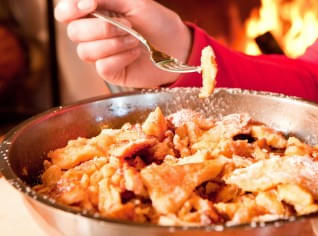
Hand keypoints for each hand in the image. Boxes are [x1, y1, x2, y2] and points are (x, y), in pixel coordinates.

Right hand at [54, 0, 191, 87]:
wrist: (177, 46)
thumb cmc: (158, 22)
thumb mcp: (135, 2)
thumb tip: (83, 0)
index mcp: (95, 13)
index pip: (65, 12)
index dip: (70, 9)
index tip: (90, 6)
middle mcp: (93, 33)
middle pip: (74, 32)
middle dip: (102, 29)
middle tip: (128, 26)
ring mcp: (101, 54)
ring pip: (86, 52)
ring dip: (114, 44)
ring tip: (135, 40)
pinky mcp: (110, 71)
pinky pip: (102, 66)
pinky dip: (121, 58)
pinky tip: (135, 53)